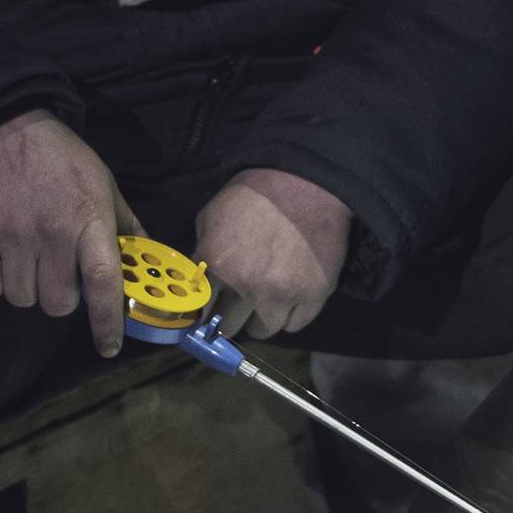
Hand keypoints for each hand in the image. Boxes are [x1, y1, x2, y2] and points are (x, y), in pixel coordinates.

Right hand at [0, 109, 141, 355]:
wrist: (5, 130)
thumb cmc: (62, 160)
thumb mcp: (103, 185)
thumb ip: (124, 226)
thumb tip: (147, 263)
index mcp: (88, 219)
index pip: (102, 282)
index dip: (106, 321)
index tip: (109, 347)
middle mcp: (50, 233)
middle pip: (57, 304)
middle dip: (62, 299)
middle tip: (59, 274)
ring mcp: (10, 236)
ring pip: (22, 299)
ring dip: (28, 289)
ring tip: (30, 260)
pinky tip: (3, 257)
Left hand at [195, 168, 352, 339]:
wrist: (306, 182)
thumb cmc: (255, 194)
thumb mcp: (212, 215)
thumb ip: (203, 252)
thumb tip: (199, 280)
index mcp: (217, 265)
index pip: (199, 310)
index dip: (203, 312)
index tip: (209, 311)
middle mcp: (247, 286)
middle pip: (228, 326)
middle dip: (230, 316)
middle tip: (237, 304)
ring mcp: (282, 294)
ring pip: (262, 331)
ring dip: (260, 319)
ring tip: (266, 301)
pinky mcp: (313, 295)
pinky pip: (295, 324)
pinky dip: (290, 315)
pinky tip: (289, 296)